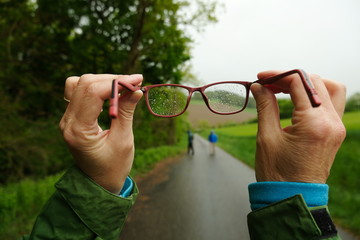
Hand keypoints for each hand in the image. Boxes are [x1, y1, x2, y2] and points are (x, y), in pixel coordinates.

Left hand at [59, 74, 142, 193]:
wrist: (99, 183)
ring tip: (124, 87)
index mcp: (79, 130)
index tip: (137, 81)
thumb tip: (136, 89)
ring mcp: (67, 119)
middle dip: (111, 79)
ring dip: (103, 81)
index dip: (116, 82)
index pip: (92, 92)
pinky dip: (97, 88)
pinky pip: (80, 93)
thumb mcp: (123, 140)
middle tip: (135, 82)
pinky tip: (113, 93)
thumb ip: (126, 112)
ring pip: (79, 84)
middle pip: (84, 84)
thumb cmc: (113, 167)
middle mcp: (68, 122)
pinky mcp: (72, 118)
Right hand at [251, 70, 345, 182]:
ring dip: (307, 84)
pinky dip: (315, 96)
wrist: (293, 197)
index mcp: (314, 124)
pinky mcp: (335, 133)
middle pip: (315, 82)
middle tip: (268, 85)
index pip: (299, 83)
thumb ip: (265, 106)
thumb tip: (259, 86)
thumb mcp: (266, 137)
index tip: (261, 78)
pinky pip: (331, 103)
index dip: (277, 75)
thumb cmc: (277, 173)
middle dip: (289, 79)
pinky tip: (297, 101)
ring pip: (329, 89)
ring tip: (285, 90)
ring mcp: (337, 128)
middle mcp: (331, 123)